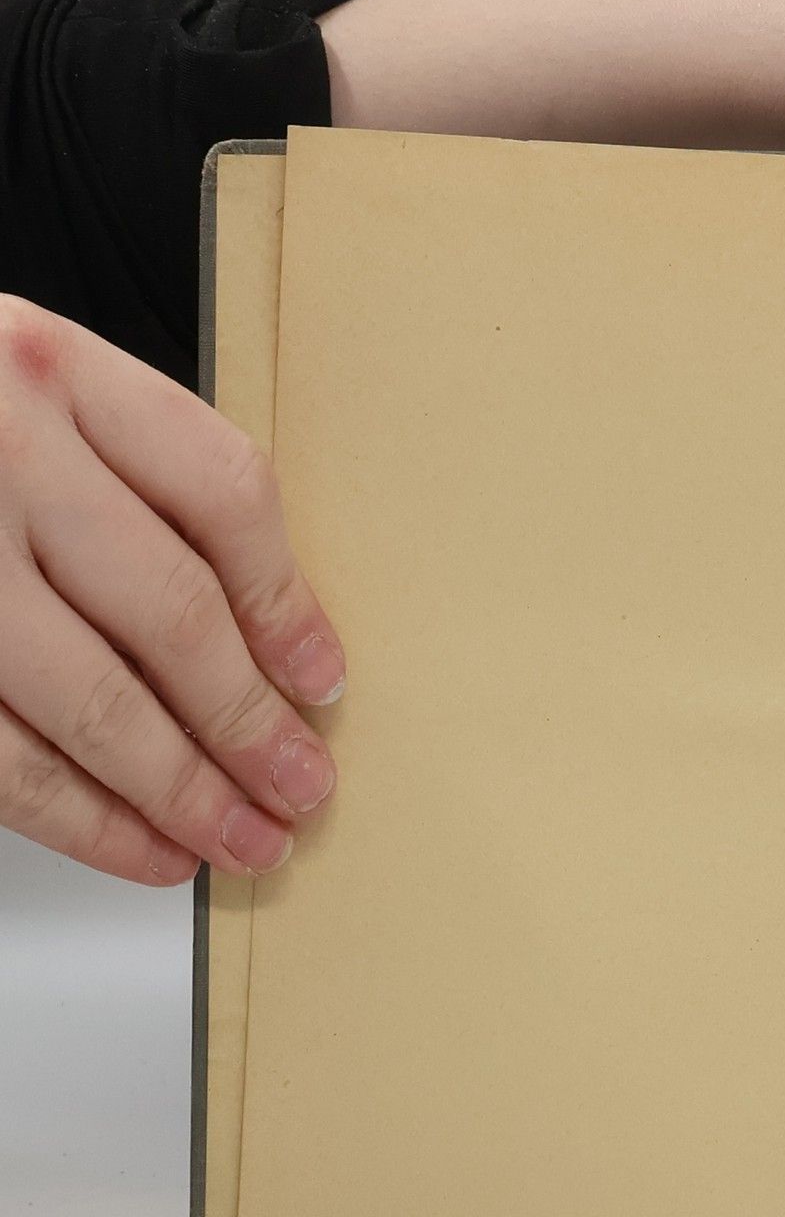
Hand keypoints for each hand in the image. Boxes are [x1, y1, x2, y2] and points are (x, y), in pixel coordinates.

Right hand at [0, 298, 343, 883]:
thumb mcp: (30, 397)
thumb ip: (127, 482)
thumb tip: (263, 639)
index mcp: (53, 372)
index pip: (219, 493)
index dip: (286, 604)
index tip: (323, 682)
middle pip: (169, 611)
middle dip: (248, 722)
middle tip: (300, 787)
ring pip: (87, 699)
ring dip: (179, 790)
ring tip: (241, 839)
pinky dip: (81, 817)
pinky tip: (142, 844)